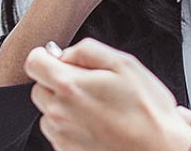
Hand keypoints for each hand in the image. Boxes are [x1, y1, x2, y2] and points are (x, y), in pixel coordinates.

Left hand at [26, 38, 190, 150]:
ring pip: (48, 110)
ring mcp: (61, 134)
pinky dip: (71, 124)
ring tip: (97, 106)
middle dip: (58, 81)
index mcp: (69, 86)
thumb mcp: (124, 64)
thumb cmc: (146, 110)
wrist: (157, 148)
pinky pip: (58, 131)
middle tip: (90, 84)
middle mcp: (59, 112)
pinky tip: (97, 122)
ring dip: (64, 104)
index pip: (34, 62)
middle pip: (39, 87)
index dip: (47, 56)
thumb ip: (88, 50)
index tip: (60, 58)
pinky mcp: (66, 150)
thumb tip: (66, 53)